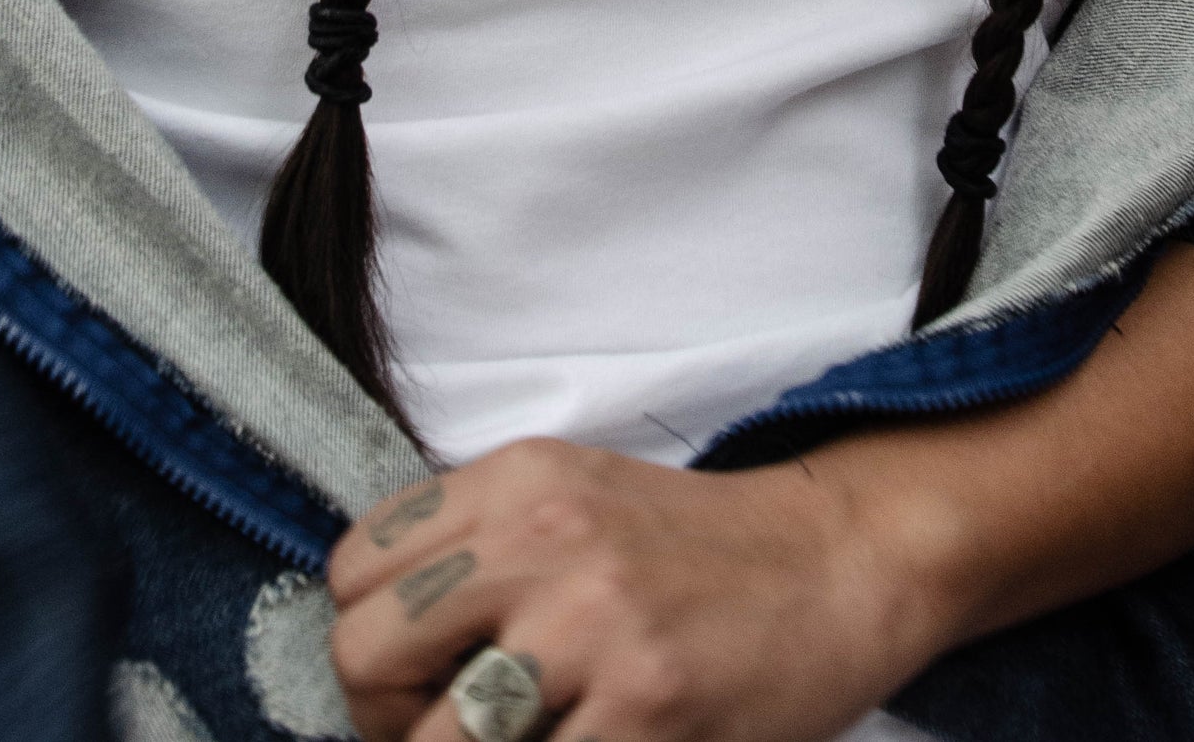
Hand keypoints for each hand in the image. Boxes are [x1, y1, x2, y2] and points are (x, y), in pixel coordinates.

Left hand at [327, 436, 939, 741]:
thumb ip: (480, 546)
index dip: (367, 644)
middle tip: (444, 735)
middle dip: (383, 721)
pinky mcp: (648, 709)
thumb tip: (377, 646)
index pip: (353, 569)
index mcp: (519, 479)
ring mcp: (595, 626)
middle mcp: (544, 537)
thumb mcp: (578, 496)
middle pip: (364, 654)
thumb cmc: (699, 552)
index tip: (414, 680)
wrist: (840, 561)